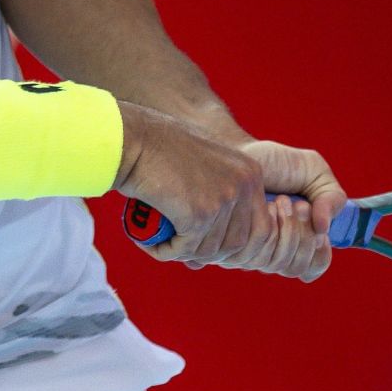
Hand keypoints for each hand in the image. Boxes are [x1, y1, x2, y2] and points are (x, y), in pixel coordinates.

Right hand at [115, 105, 344, 282]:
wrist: (132, 138)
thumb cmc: (158, 148)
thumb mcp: (204, 163)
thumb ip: (219, 193)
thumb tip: (216, 242)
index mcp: (251, 172)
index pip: (260, 227)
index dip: (231, 241)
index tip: (205, 241)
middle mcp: (244, 184)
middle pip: (238, 243)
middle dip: (209, 250)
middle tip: (181, 246)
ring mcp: (224, 199)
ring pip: (211, 250)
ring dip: (185, 252)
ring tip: (161, 241)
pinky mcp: (199, 214)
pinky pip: (187, 250)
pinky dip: (167, 251)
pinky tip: (151, 242)